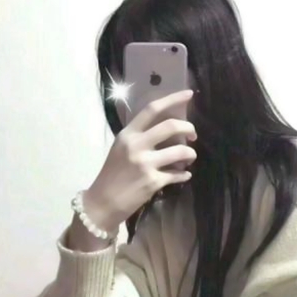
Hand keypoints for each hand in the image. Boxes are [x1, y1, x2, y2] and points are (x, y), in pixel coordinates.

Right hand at [85, 89, 196, 229]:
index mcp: (128, 134)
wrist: (103, 202)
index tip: (189, 94)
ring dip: (190, 154)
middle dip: (188, 127)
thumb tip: (169, 129)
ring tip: (190, 158)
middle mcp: (136, 145)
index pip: (152, 109)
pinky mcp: (153, 182)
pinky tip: (184, 175)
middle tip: (193, 134)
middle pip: (171, 126)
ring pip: (181, 151)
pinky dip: (185, 174)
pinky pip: (178, 174)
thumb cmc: (112, 174)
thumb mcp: (121, 148)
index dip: (173, 99)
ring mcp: (145, 164)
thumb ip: (140, 137)